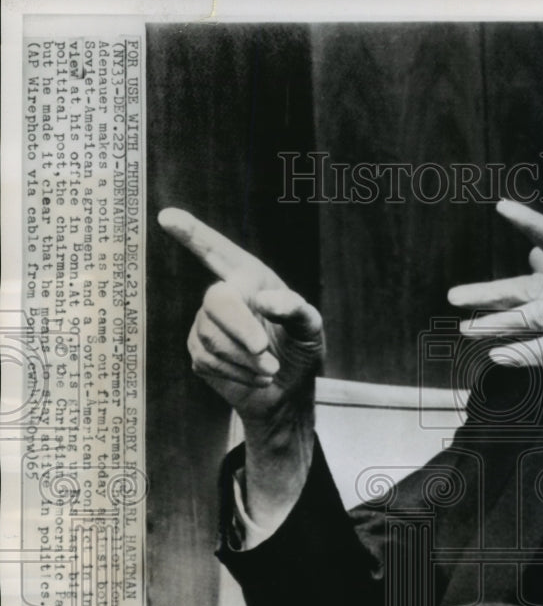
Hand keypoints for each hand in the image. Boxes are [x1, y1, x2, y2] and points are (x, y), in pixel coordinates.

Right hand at [159, 208, 324, 424]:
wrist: (288, 388)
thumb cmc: (300, 348)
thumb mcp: (310, 328)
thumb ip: (296, 310)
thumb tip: (265, 300)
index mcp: (250, 278)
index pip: (218, 251)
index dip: (193, 234)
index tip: (167, 217)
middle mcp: (224, 294)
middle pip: (217, 301)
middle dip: (240, 327)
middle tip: (263, 348)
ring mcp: (206, 323)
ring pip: (213, 339)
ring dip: (246, 359)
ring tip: (272, 368)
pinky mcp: (199, 352)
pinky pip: (209, 362)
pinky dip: (239, 374)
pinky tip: (258, 376)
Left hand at [448, 200, 542, 435]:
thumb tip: (531, 253)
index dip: (535, 222)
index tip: (502, 207)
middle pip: (539, 286)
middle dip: (492, 292)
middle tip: (455, 296)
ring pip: (539, 318)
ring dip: (498, 324)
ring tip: (467, 328)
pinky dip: (522, 353)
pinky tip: (498, 354)